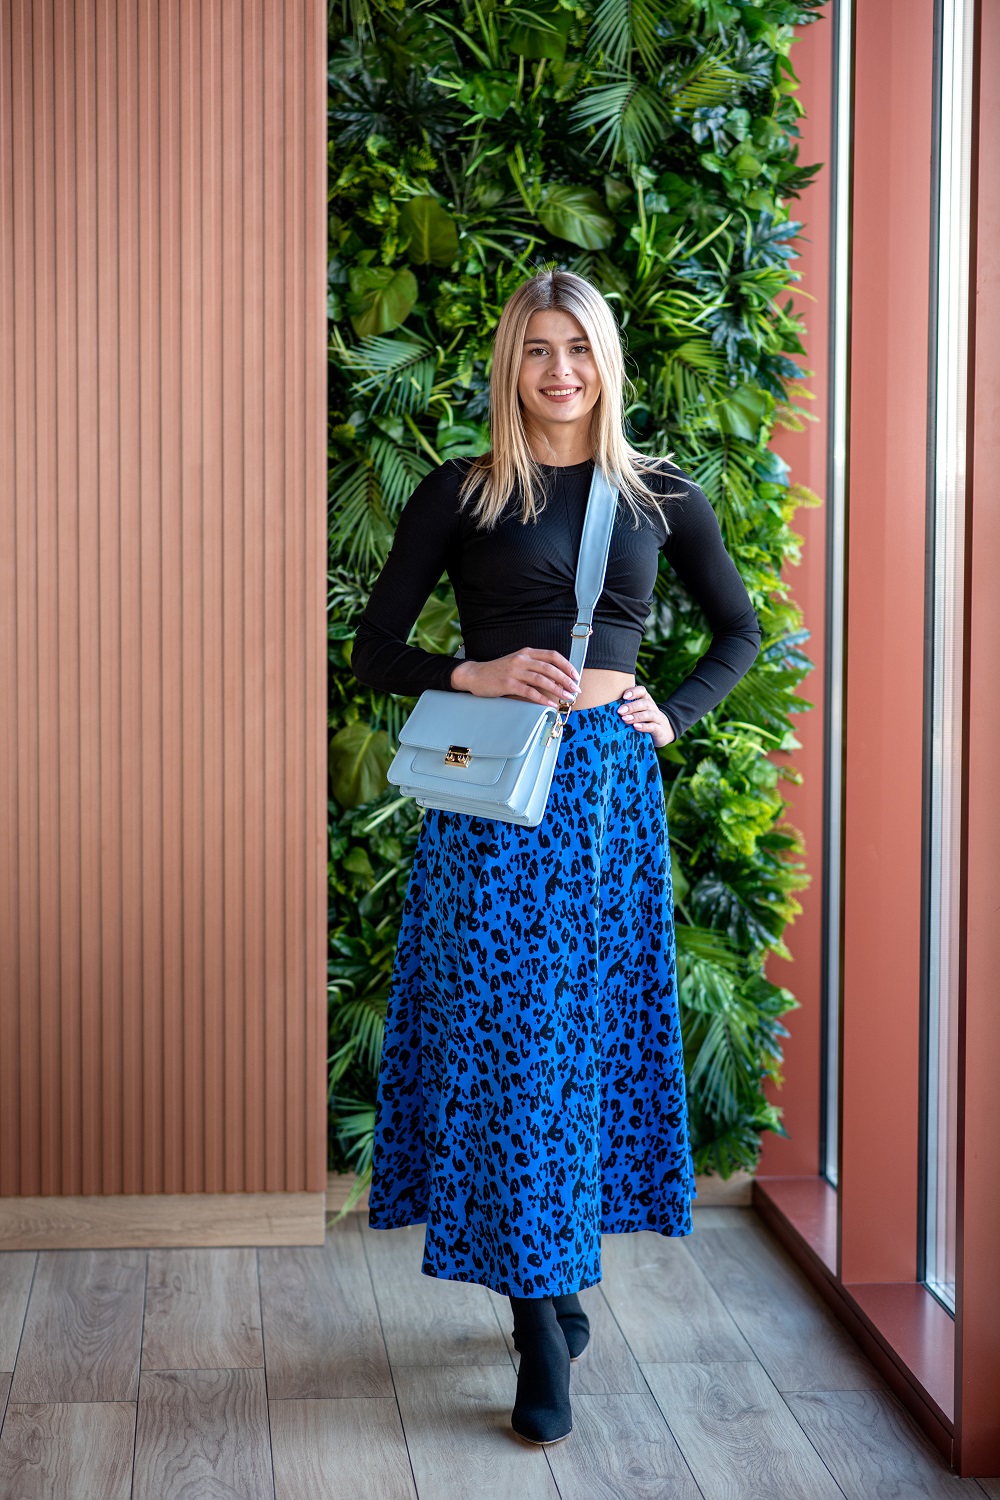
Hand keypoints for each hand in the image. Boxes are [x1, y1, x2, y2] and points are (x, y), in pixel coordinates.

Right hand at [451, 648, 580, 707]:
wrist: (475, 674)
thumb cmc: (499, 671)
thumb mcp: (517, 663)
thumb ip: (534, 667)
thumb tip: (555, 680)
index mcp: (526, 652)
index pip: (552, 655)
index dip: (566, 665)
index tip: (576, 675)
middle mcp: (522, 659)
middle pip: (550, 668)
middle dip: (566, 679)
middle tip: (576, 690)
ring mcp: (515, 671)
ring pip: (542, 680)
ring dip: (557, 689)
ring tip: (567, 698)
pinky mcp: (508, 684)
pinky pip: (529, 692)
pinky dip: (542, 699)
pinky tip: (550, 704)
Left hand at [617, 684, 674, 747]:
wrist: (664, 732)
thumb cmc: (645, 720)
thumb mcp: (637, 712)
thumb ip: (626, 709)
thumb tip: (606, 708)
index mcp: (646, 701)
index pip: (642, 691)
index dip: (634, 692)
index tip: (623, 696)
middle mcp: (653, 708)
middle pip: (645, 703)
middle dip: (632, 706)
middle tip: (620, 711)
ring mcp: (658, 719)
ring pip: (649, 714)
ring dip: (636, 716)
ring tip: (625, 719)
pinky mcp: (660, 730)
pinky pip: (653, 727)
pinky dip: (644, 727)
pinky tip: (635, 727)